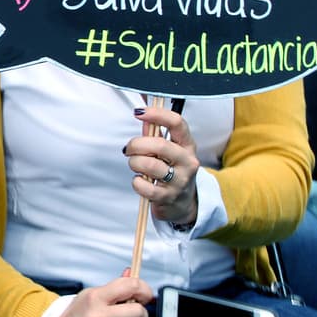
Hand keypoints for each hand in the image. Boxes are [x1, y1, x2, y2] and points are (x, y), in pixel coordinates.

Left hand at [125, 105, 200, 227]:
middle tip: (128, 149)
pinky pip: (145, 186)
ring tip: (135, 165)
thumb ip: (154, 133)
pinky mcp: (169, 197)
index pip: (176, 123)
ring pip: (150, 165)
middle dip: (136, 145)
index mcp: (187, 145)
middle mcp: (187, 161)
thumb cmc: (172, 171)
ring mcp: (180, 180)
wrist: (182, 203)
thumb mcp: (168, 150)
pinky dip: (136, 182)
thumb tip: (142, 114)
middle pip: (160, 145)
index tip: (139, 112)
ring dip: (134, 163)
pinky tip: (140, 181)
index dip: (157, 114)